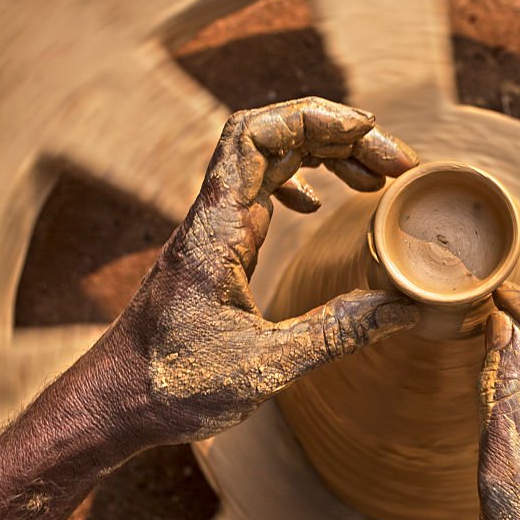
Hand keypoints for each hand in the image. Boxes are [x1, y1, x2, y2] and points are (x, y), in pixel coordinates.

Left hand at [98, 97, 419, 449]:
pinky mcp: (219, 248)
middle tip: (398, 164)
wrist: (115, 402)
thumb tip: (404, 309)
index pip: (255, 135)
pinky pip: (261, 192)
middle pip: (275, 139)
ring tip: (376, 179)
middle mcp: (214, 217)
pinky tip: (321, 204)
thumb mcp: (265, 366)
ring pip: (271, 162)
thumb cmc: (174, 385)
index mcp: (216, 230)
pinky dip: (301, 183)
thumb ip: (336, 335)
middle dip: (339, 136)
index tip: (367, 131)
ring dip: (325, 157)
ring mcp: (215, 230)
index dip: (313, 117)